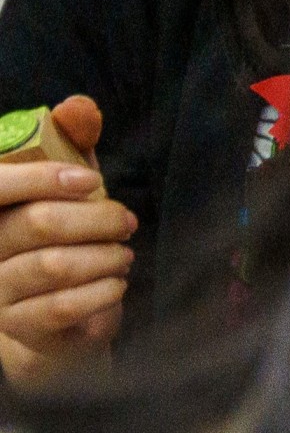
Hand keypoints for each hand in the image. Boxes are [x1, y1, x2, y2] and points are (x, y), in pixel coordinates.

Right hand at [0, 95, 133, 381]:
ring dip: (104, 257)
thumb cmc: (63, 239)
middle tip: (127, 223)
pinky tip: (117, 284)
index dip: (42, 178)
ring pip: (53, 266)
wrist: (57, 319)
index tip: (90, 181)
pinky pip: (63, 306)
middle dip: (96, 219)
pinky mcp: (19, 327)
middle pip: (36, 223)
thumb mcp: (68, 186)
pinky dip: (102, 292)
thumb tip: (79, 106)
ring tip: (124, 255)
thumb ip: (72, 142)